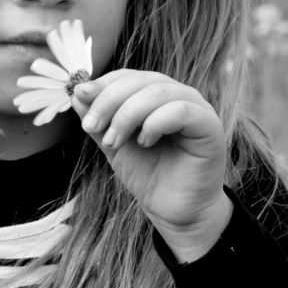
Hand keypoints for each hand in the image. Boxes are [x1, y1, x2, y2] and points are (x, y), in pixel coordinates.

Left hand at [72, 70, 232, 261]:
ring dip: (127, 114)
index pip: (128, 76)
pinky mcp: (210, 126)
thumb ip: (99, 119)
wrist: (172, 211)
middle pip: (141, 79)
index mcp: (155, 94)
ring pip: (158, 91)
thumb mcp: (113, 143)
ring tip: (113, 142)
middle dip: (109, 100)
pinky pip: (181, 111)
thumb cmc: (147, 174)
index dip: (102, 84)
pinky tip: (144, 143)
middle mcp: (178, 95)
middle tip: (91, 126)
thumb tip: (77, 92)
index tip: (80, 98)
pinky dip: (155, 122)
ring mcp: (197, 108)